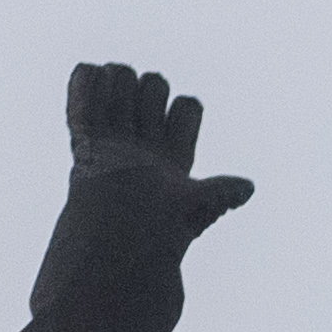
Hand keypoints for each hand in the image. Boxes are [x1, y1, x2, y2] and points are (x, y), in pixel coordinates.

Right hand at [40, 62, 254, 306]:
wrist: (108, 254)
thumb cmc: (153, 240)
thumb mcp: (192, 214)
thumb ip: (216, 194)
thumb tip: (247, 188)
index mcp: (176, 158)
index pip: (187, 110)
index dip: (183, 107)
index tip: (172, 122)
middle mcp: (146, 146)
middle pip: (153, 89)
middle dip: (148, 89)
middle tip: (137, 110)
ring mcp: (114, 143)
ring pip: (119, 88)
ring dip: (116, 82)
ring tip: (110, 93)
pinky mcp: (84, 144)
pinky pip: (83, 105)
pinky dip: (84, 84)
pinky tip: (88, 77)